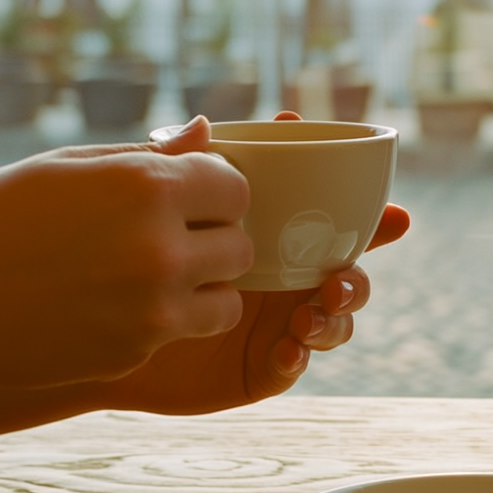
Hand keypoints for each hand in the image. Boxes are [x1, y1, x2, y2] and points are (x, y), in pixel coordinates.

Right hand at [0, 136, 254, 398]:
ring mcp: (152, 312)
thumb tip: (206, 133)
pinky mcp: (134, 355)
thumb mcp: (62, 167)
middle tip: (164, 237)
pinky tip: (107, 307)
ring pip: (226, 302)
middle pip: (240, 246)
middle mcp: (161, 251)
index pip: (235, 188)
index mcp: (146, 188)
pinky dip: (160, 323)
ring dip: (201, 289)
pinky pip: (179, 335)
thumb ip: (144, 155)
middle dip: (211, 239)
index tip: (181, 195)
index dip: (211, 190)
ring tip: (148, 277)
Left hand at [92, 112, 410, 414]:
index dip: (373, 222)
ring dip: (333, 321)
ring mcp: (275, 326)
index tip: (396, 215)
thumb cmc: (126, 256)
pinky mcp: (256, 369)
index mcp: (277, 238)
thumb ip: (180, 168)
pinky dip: (298, 359)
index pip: (336, 225)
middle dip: (357, 278)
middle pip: (346, 277)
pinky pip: (291, 367)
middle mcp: (285, 282)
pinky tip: (288, 352)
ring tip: (309, 316)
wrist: (95, 324)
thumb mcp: (152, 209)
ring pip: (331, 324)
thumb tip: (204, 122)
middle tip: (338, 279)